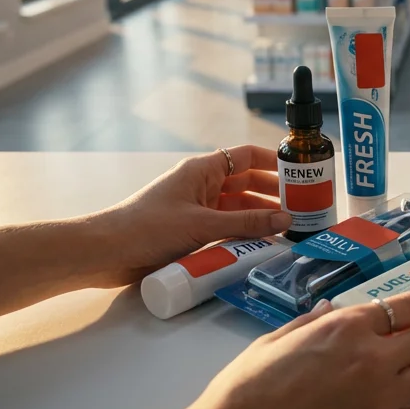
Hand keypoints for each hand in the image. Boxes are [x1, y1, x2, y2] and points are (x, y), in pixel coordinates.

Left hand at [90, 145, 291, 286]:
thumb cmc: (147, 228)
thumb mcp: (202, 225)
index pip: (246, 156)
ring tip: (290, 229)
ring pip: (238, 208)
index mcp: (203, 170)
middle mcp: (202, 186)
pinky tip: (262, 245)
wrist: (105, 252)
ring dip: (261, 217)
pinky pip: (225, 228)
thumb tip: (286, 220)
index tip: (301, 171)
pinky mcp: (190, 232)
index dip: (273, 161)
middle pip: (246, 183)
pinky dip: (244, 234)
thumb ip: (245, 223)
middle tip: (304, 207)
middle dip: (274, 193)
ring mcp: (196, 209)